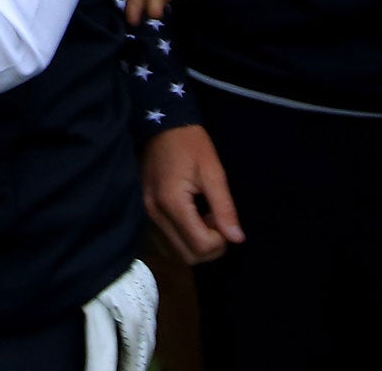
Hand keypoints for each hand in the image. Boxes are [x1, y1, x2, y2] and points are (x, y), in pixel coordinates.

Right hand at [142, 124, 243, 263]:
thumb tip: (237, 239)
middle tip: (216, 220)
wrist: (162, 125)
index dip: (220, 240)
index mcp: (172, 202)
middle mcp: (154, 213)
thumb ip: (224, 208)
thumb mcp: (213, 172)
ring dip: (195, 244)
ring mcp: (146, 213)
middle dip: (209, 246)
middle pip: (187, 255)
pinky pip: (165, 241)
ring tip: (203, 218)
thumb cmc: (191, 144)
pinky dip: (182, 239)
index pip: (200, 245)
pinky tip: (190, 218)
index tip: (223, 218)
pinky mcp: (144, 211)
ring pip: (175, 252)